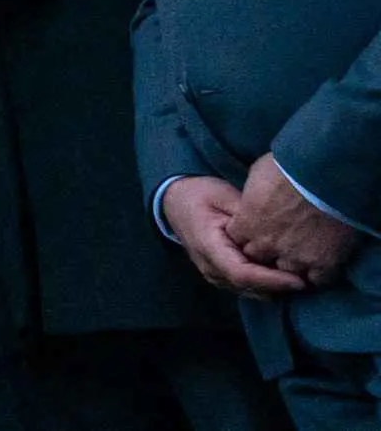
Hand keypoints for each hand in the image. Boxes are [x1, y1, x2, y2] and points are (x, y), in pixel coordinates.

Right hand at [161, 175, 309, 297]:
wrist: (175, 201)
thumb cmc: (201, 195)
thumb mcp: (224, 196)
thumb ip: (249, 215)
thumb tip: (278, 230)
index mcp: (207, 246)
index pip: (242, 274)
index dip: (272, 280)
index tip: (300, 280)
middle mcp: (209, 267)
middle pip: (249, 287)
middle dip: (280, 287)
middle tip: (311, 280)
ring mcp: (213, 275)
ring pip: (249, 292)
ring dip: (275, 289)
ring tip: (303, 280)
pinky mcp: (221, 276)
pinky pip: (247, 288)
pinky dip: (267, 286)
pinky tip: (285, 277)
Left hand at [229, 156, 367, 285]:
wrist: (324, 175)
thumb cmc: (288, 167)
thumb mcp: (257, 174)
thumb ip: (251, 194)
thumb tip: (254, 198)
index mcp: (247, 223)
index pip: (238, 241)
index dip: (249, 237)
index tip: (259, 232)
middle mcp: (267, 244)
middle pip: (260, 260)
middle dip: (267, 255)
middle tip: (281, 245)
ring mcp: (295, 256)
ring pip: (288, 274)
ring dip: (293, 267)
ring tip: (302, 256)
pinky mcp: (324, 263)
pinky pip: (318, 280)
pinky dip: (319, 275)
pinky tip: (322, 264)